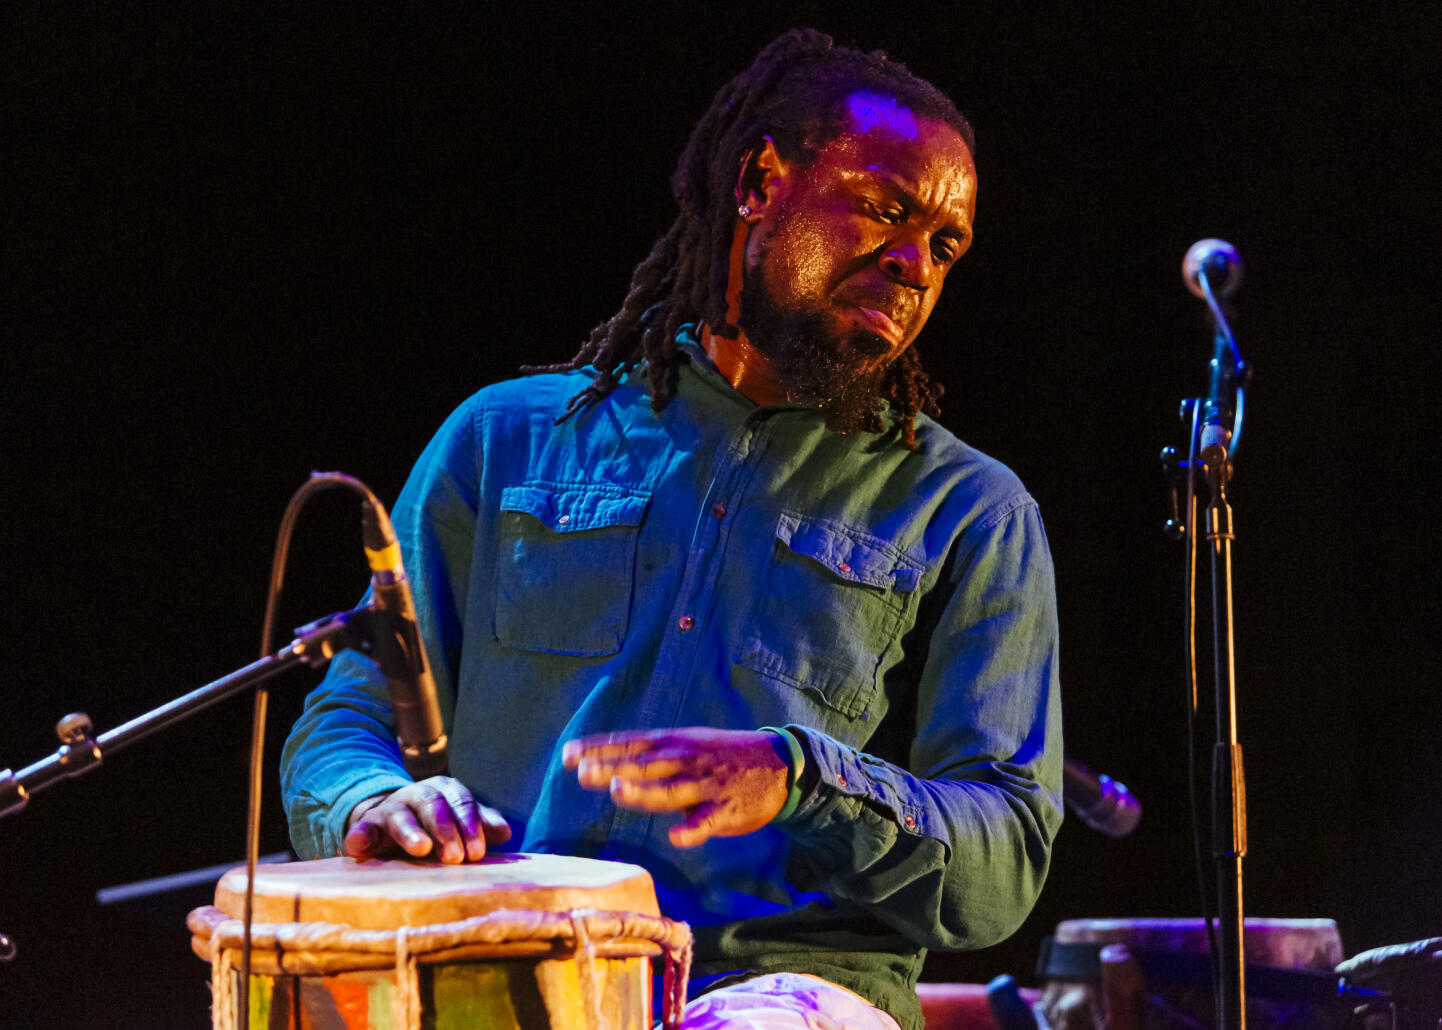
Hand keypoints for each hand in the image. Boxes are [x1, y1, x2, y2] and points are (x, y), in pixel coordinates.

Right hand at [343, 776, 510, 863]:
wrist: (391, 822)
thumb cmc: (436, 826)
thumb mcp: (460, 822)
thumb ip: (481, 825)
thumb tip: (505, 833)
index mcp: (445, 791)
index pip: (462, 803)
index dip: (470, 826)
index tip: (476, 852)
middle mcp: (417, 795)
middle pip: (433, 805)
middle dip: (445, 829)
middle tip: (455, 857)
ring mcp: (390, 809)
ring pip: (400, 815)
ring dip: (410, 832)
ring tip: (420, 849)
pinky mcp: (366, 827)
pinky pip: (361, 830)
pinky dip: (359, 837)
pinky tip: (358, 848)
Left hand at [562, 727, 789, 847]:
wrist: (779, 764)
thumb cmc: (723, 757)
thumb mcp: (688, 744)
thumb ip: (652, 758)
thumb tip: (610, 769)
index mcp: (673, 744)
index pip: (628, 744)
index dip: (598, 749)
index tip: (566, 755)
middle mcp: (686, 760)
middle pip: (643, 764)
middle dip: (612, 768)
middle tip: (581, 772)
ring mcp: (706, 784)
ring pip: (670, 789)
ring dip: (644, 790)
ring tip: (618, 790)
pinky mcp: (726, 809)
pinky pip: (707, 821)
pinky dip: (692, 830)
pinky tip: (677, 837)